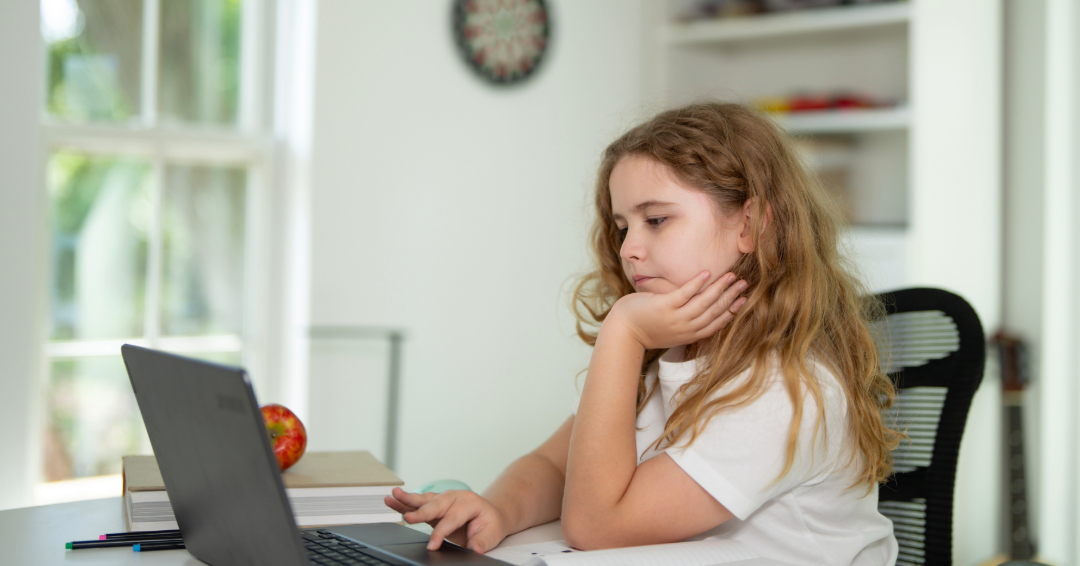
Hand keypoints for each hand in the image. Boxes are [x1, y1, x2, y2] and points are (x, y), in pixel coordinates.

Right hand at [384, 487, 509, 553]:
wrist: (491, 515)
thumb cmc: (490, 524)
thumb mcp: (492, 534)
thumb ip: (481, 542)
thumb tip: (474, 550)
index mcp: (469, 502)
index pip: (452, 519)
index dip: (441, 533)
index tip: (432, 546)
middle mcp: (454, 497)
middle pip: (436, 505)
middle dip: (421, 513)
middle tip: (408, 519)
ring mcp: (444, 498)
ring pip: (424, 500)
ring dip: (408, 499)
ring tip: (393, 496)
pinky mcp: (435, 504)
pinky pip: (418, 503)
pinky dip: (405, 502)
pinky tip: (392, 500)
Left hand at [608, 271, 746, 349]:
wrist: (623, 333)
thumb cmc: (646, 328)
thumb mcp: (671, 330)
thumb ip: (686, 322)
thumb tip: (698, 308)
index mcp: (689, 335)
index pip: (716, 323)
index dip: (732, 311)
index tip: (743, 301)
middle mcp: (685, 328)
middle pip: (714, 311)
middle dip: (731, 297)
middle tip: (744, 284)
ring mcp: (675, 318)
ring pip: (703, 303)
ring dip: (719, 288)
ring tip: (731, 276)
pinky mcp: (663, 307)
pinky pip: (684, 294)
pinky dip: (696, 284)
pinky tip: (706, 273)